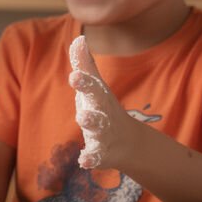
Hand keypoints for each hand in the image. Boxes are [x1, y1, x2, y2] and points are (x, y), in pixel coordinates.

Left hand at [68, 36, 130, 169]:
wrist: (127, 142)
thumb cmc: (103, 107)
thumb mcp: (94, 87)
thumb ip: (84, 65)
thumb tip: (78, 39)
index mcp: (99, 97)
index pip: (92, 86)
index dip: (84, 80)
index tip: (74, 73)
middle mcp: (103, 114)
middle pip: (98, 106)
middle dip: (90, 95)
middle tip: (79, 91)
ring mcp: (103, 134)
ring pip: (97, 130)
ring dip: (91, 123)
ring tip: (82, 118)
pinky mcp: (101, 153)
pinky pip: (96, 156)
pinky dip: (91, 158)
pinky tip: (84, 161)